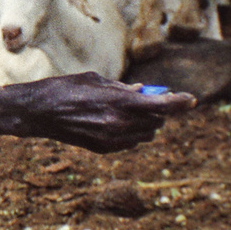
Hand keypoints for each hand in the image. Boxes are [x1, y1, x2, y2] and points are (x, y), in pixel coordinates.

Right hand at [8, 72, 192, 153]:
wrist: (38, 112)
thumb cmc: (65, 88)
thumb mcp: (96, 80)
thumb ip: (123, 88)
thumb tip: (143, 92)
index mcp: (119, 102)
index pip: (163, 105)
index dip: (181, 102)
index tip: (192, 99)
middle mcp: (119, 124)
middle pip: (157, 121)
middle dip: (159, 110)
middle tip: (150, 99)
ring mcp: (112, 139)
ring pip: (147, 134)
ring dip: (147, 123)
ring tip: (129, 111)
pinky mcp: (104, 149)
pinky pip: (131, 142)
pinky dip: (132, 132)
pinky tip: (115, 122)